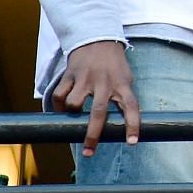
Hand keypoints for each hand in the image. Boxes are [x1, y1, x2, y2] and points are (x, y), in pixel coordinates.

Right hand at [51, 40, 139, 154]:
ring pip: (73, 104)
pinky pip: (59, 95)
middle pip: (98, 112)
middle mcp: (104, 82)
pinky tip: (62, 109)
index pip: (132, 107)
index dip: (133, 125)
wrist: (97, 39)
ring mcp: (85, 78)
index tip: (132, 143)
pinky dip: (58, 105)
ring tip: (73, 117)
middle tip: (89, 152)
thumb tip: (122, 127)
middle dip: (92, 135)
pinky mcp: (69, 75)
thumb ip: (123, 98)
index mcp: (122, 84)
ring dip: (72, 114)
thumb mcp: (125, 79)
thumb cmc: (114, 65)